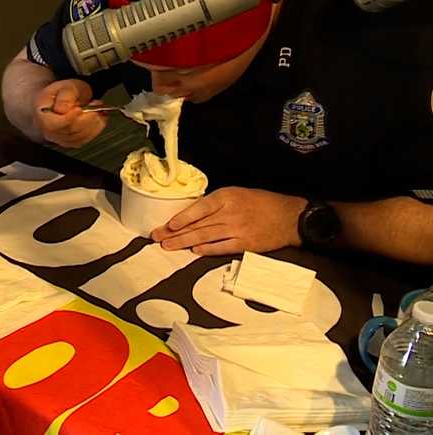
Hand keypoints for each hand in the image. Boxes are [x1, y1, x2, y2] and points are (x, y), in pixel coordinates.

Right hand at [35, 79, 107, 147]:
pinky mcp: (70, 142)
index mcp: (42, 114)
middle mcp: (47, 130)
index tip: (80, 109)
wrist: (61, 100)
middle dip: (86, 118)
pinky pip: (84, 140)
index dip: (68, 118)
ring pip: (79, 137)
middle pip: (69, 131)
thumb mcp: (65, 87)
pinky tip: (99, 118)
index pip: (53, 124)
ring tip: (99, 109)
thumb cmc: (62, 93)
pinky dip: (95, 129)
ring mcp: (58, 138)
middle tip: (96, 104)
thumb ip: (65, 96)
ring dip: (94, 124)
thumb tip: (61, 108)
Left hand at [151, 187, 306, 255]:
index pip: (198, 208)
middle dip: (174, 233)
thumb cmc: (261, 203)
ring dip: (184, 243)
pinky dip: (207, 250)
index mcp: (226, 197)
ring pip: (205, 237)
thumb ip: (215, 203)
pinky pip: (222, 248)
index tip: (166, 225)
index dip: (180, 218)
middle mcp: (230, 213)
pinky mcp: (246, 244)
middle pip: (197, 225)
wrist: (290, 217)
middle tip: (157, 238)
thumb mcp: (236, 194)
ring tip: (167, 246)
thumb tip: (191, 214)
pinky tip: (194, 251)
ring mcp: (238, 229)